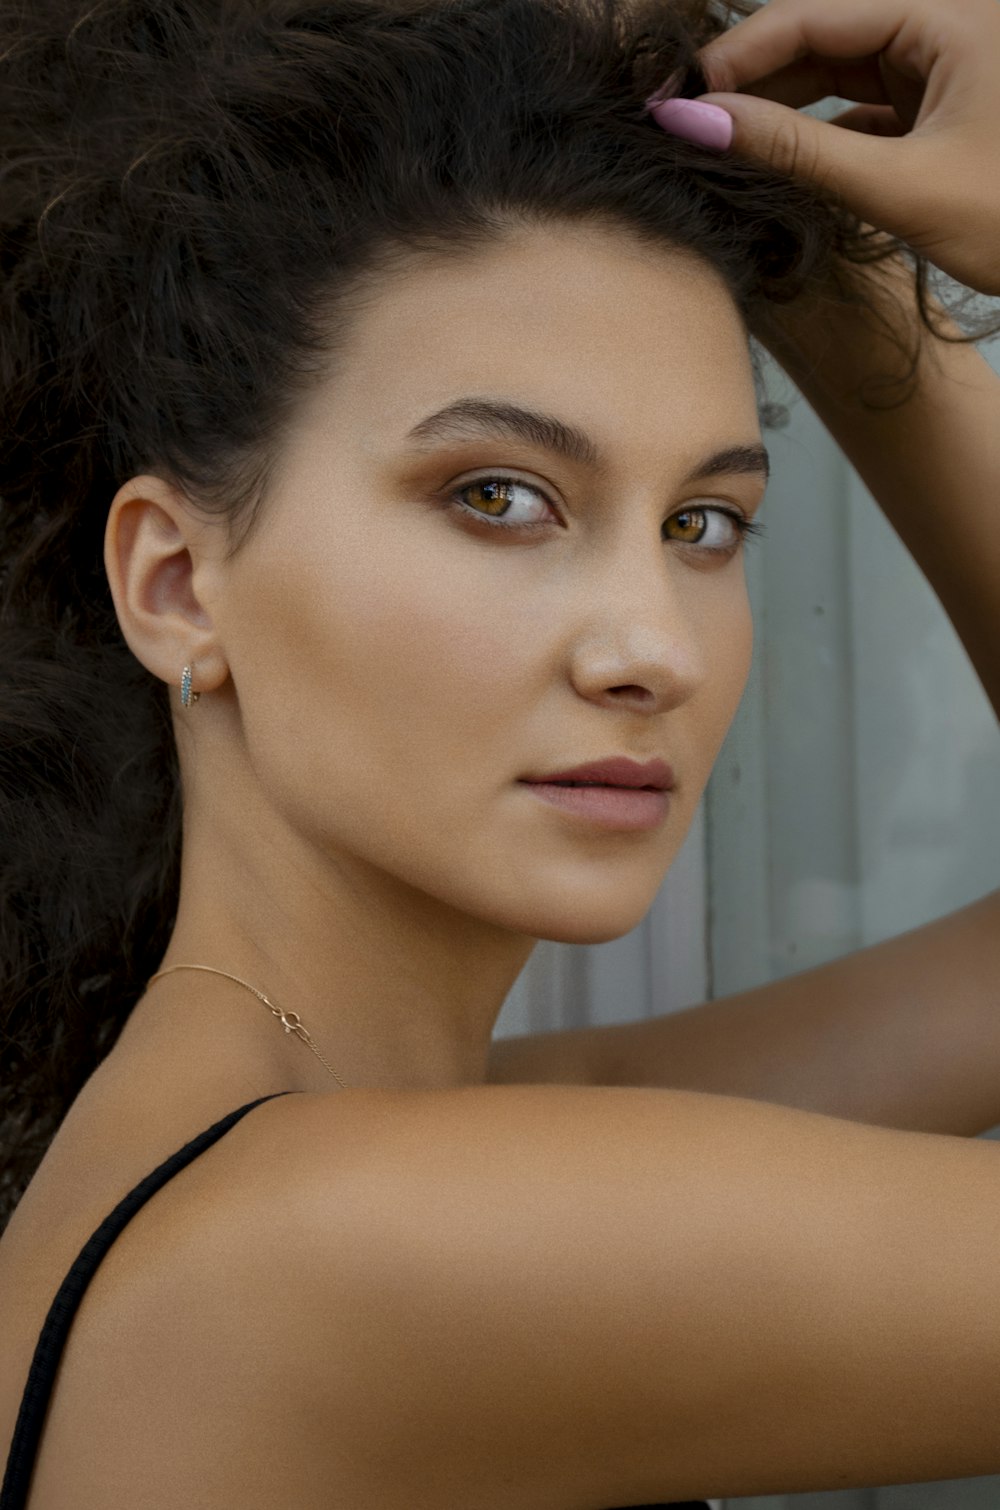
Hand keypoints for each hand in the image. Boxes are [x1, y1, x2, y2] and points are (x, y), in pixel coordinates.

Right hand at [646, 0, 999, 295]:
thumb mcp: (898, 186)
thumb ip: (794, 151)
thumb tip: (698, 124)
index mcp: (950, 12)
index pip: (812, 14)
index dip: (734, 56)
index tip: (672, 99)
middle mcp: (947, 22)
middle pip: (821, 36)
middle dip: (751, 80)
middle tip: (683, 125)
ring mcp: (945, 65)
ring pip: (837, 72)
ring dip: (779, 108)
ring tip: (718, 146)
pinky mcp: (943, 108)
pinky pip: (862, 108)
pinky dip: (818, 135)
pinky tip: (773, 163)